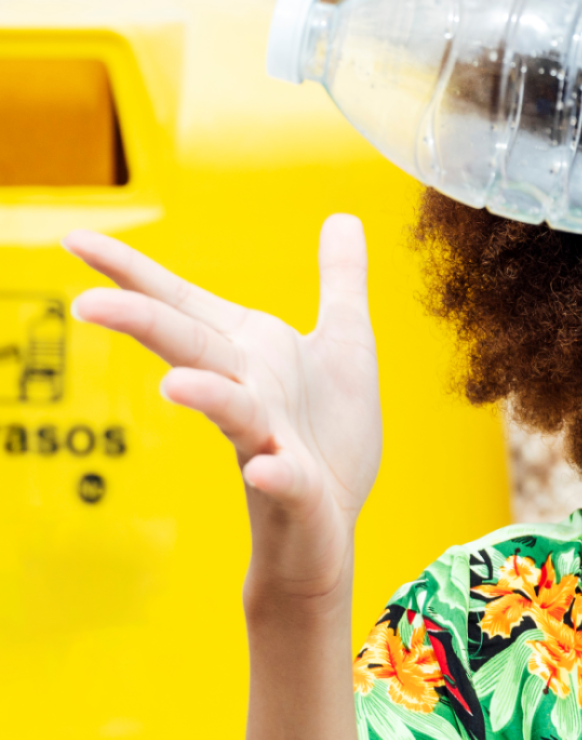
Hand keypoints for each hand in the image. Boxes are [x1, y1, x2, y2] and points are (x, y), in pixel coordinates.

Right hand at [65, 215, 381, 605]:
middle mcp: (247, 391)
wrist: (330, 522)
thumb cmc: (329, 433)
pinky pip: (283, 480)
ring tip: (175, 387)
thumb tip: (343, 217)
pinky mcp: (296, 487)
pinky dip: (275, 474)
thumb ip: (341, 281)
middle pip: (191, 350)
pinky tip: (266, 470)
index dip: (132, 274)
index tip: (76, 238)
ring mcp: (266, 441)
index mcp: (250, 353)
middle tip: (87, 303)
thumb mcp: (346, 343)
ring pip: (231, 413)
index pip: (182, 305)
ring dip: (206, 397)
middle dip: (144, 325)